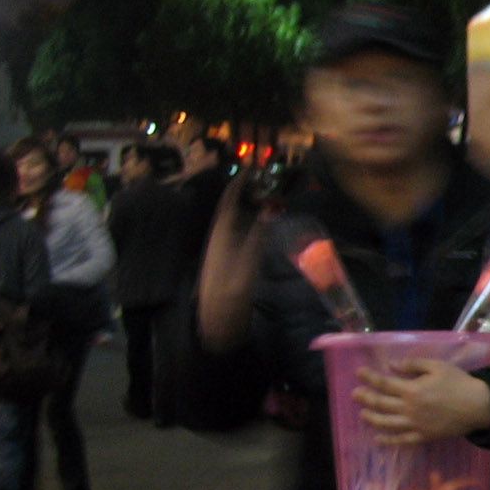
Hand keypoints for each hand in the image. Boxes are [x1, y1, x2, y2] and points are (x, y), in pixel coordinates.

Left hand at [196, 179, 268, 351]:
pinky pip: (244, 234)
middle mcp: (221, 237)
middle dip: (249, 193)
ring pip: (240, 221)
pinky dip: (256, 224)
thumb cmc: (229, 291)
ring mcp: (226, 249)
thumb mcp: (247, 261)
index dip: (239, 183)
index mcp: (221, 233)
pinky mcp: (232, 261)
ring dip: (253, 208)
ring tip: (273, 196)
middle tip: (270, 181)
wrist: (216, 321)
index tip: (253, 168)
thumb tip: (270, 208)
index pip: (229, 201)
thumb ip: (259, 234)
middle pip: (234, 208)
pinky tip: (268, 225)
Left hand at [354, 360, 489, 446]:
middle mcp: (409, 408)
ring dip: (372, 418)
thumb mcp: (438, 366)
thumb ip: (413, 364)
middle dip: (366, 398)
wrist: (478, 406)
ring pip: (387, 423)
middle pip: (381, 404)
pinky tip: (378, 439)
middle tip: (355, 394)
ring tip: (362, 414)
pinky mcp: (423, 436)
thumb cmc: (459, 383)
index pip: (384, 383)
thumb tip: (392, 365)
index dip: (370, 377)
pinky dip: (388, 440)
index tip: (359, 373)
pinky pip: (401, 440)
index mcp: (412, 389)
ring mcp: (415, 425)